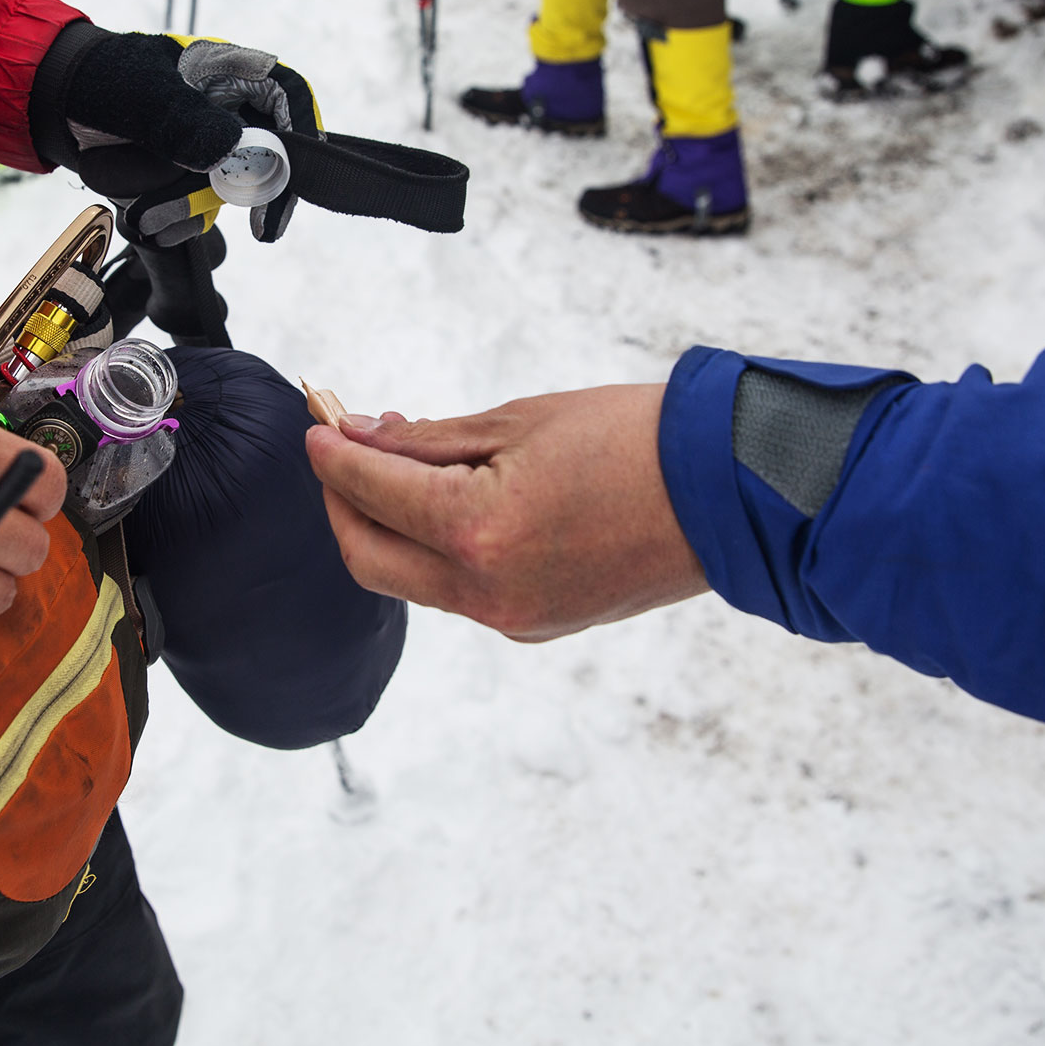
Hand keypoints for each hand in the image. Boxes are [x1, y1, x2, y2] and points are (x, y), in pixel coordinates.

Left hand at [30, 25, 322, 244]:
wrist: (54, 103)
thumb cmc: (97, 78)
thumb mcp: (139, 92)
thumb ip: (183, 120)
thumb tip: (230, 150)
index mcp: (227, 72)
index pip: (289, 95)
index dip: (302, 134)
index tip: (290, 179)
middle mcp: (226, 112)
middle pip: (265, 157)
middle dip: (242, 191)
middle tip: (258, 227)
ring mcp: (206, 150)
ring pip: (223, 192)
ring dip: (187, 206)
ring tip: (141, 202)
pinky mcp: (185, 180)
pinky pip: (196, 211)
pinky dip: (172, 220)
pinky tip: (145, 215)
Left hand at [303, 386, 708, 642]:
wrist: (727, 491)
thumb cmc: (634, 439)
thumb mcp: (519, 421)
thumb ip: (426, 441)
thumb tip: (358, 438)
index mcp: (475, 531)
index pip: (368, 492)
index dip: (331, 455)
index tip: (317, 424)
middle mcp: (484, 590)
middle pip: (369, 557)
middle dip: (342, 504)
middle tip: (342, 452)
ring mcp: (511, 617)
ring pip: (413, 579)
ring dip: (390, 527)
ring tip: (403, 464)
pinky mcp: (537, 624)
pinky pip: (460, 591)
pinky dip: (439, 549)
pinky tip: (452, 501)